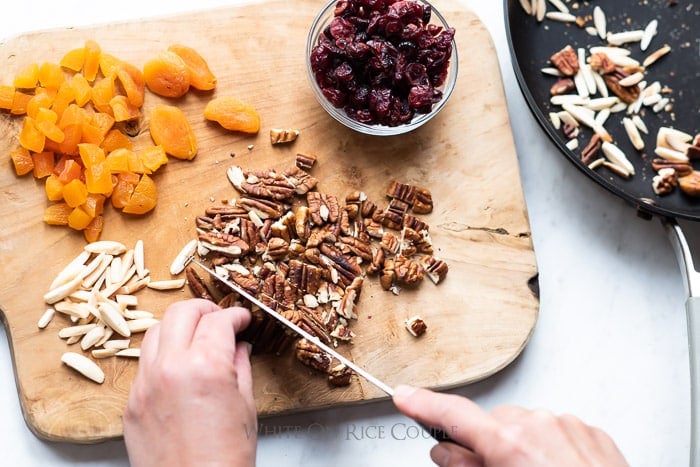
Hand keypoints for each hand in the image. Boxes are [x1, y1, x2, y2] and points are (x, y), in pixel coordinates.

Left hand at [123, 298, 256, 466]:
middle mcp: (169, 368)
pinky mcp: (131, 403)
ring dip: (179, 327)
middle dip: (205, 309)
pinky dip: (162, 356)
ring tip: (196, 338)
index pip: (219, 321)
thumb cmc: (225, 461)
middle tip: (220, 319)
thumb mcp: (245, 408)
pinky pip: (144, 364)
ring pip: (155, 331)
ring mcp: (144, 385)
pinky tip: (179, 368)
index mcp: (205, 367)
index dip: (236, 315)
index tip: (243, 319)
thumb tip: (238, 348)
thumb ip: (240, 368)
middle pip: (182, 313)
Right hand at [392, 385, 628, 466]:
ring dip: (519, 446)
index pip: (454, 414)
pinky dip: (548, 448)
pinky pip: (555, 430)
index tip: (405, 396)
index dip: (424, 405)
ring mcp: (566, 425)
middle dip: (486, 446)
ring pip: (524, 426)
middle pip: (491, 424)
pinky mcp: (589, 431)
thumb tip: (447, 455)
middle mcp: (538, 424)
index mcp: (509, 443)